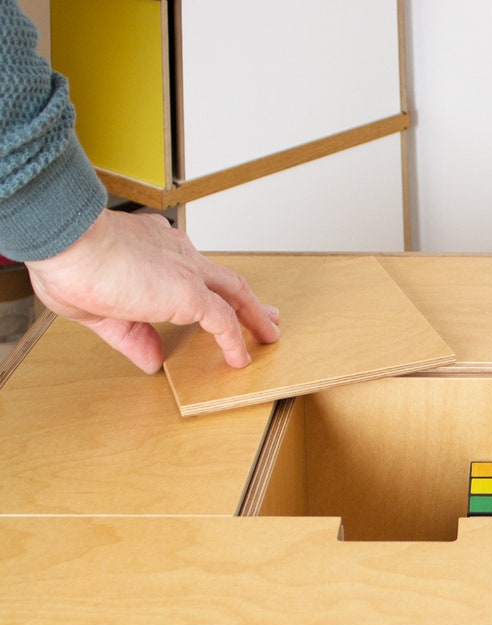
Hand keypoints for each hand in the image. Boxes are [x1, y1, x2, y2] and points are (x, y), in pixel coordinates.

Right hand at [24, 209, 279, 373]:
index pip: (188, 267)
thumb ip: (131, 335)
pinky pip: (224, 321)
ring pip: (235, 293)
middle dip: (247, 299)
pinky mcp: (191, 292)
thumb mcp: (100, 310)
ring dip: (254, 316)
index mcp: (154, 247)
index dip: (203, 286)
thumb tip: (150, 360)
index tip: (211, 298)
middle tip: (266, 314)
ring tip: (269, 334)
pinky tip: (240, 359)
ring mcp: (187, 271)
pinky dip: (234, 342)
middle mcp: (177, 254)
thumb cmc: (68, 261)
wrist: (66, 240)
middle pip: (225, 279)